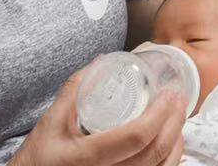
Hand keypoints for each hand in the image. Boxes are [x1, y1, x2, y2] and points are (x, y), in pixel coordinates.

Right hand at [10, 66, 183, 165]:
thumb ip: (74, 90)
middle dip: (174, 122)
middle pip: (155, 153)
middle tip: (178, 100)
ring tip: (177, 118)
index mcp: (86, 158)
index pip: (136, 137)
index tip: (169, 94)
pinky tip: (170, 144)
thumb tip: (101, 62)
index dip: (159, 114)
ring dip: (176, 142)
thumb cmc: (39, 156)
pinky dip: (168, 161)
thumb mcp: (51, 122)